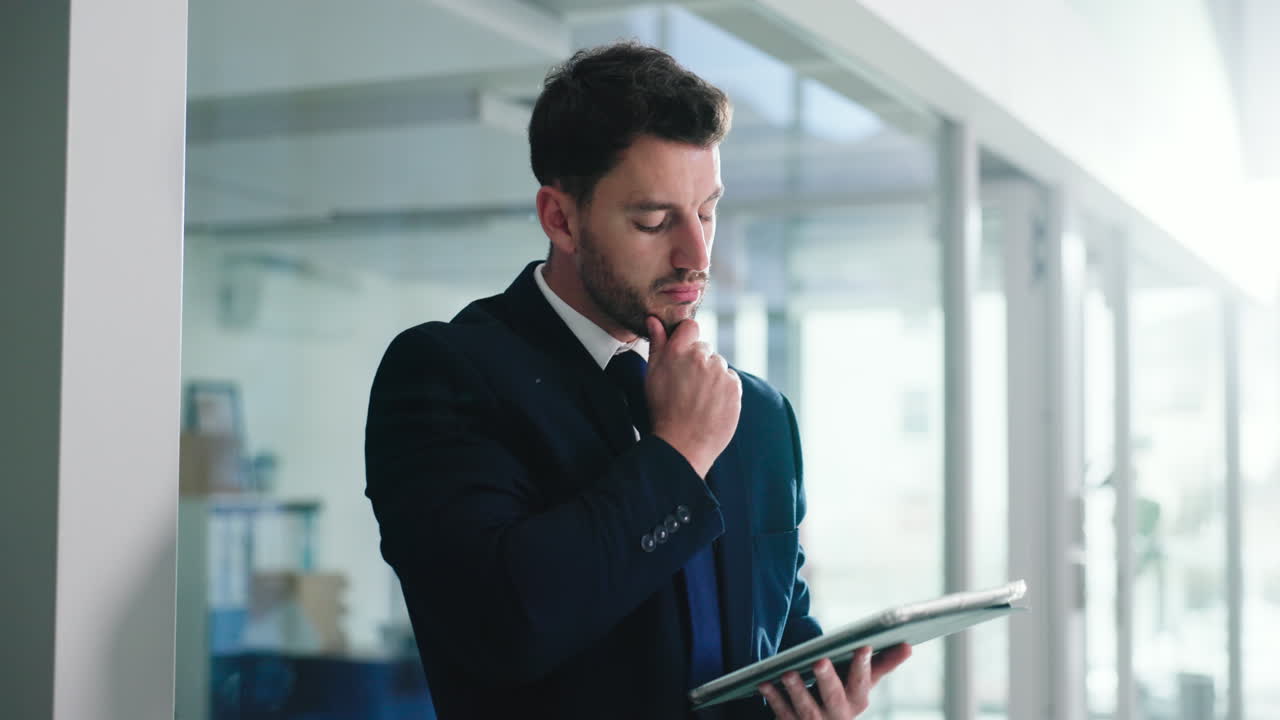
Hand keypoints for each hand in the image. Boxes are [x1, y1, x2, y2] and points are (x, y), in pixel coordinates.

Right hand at [645, 316, 740, 477]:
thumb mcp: (652, 375)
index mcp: (677, 351)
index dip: (687, 338)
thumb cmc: (662, 410)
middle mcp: (700, 356)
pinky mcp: (734, 386)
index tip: (684, 355)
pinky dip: (724, 389)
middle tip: (688, 387)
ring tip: (699, 400)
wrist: (682, 444)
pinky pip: (731, 380)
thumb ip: (657, 344)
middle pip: (705, 349)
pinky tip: (711, 405)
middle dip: (698, 363)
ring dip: (712, 377)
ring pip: (718, 365)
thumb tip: (654, 319)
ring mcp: (719, 371)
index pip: (690, 327)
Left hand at [759, 644, 911, 719]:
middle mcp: (838, 715)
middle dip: (827, 679)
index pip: (863, 682)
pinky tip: (765, 682)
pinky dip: (773, 698)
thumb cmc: (843, 692)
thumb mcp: (862, 680)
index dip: (863, 666)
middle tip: (819, 661)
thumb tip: (909, 645)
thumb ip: (883, 662)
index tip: (863, 646)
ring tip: (788, 673)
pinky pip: (782, 712)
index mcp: (857, 701)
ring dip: (796, 690)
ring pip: (806, 708)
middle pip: (834, 697)